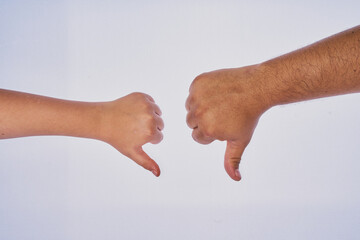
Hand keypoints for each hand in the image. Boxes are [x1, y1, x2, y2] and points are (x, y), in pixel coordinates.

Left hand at [99, 92, 163, 175]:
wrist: (103, 120)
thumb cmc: (117, 137)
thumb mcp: (133, 152)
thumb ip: (147, 162)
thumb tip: (158, 173)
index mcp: (151, 132)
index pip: (159, 136)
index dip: (148, 138)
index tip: (136, 136)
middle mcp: (151, 118)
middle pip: (160, 124)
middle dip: (151, 127)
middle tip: (134, 128)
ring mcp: (147, 105)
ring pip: (157, 112)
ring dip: (150, 115)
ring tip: (134, 119)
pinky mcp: (142, 96)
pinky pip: (151, 101)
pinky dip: (146, 105)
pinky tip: (134, 111)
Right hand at [186, 65, 269, 180]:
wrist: (256, 88)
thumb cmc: (248, 116)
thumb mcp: (240, 140)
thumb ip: (232, 160)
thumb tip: (235, 178)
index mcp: (207, 130)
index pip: (198, 136)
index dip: (211, 132)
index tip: (224, 124)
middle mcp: (199, 114)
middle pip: (191, 122)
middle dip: (203, 120)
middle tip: (222, 113)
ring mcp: (197, 96)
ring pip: (190, 107)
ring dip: (200, 106)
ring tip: (219, 103)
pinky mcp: (198, 82)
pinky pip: (193, 92)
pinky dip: (201, 92)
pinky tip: (217, 92)